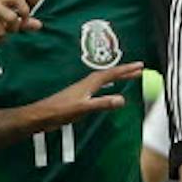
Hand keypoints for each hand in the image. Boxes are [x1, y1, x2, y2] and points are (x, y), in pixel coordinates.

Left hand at [27, 63, 144, 131]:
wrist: (41, 115)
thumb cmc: (60, 111)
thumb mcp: (83, 108)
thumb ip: (102, 103)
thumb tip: (122, 100)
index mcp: (89, 84)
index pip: (111, 74)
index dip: (126, 70)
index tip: (140, 66)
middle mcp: (86, 84)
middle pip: (109, 74)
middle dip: (124, 71)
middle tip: (139, 69)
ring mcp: (82, 90)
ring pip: (104, 80)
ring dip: (117, 77)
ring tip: (128, 76)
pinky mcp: (79, 97)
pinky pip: (99, 87)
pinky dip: (108, 85)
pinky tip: (107, 91)